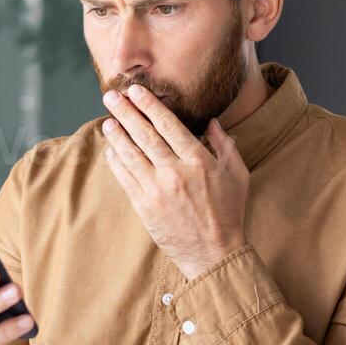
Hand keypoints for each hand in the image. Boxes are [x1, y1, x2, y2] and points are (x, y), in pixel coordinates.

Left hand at [100, 84, 249, 280]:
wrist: (214, 253)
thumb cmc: (229, 213)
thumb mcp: (238, 175)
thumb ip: (226, 146)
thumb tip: (212, 122)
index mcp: (198, 161)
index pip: (168, 125)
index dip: (149, 105)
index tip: (136, 91)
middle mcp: (175, 172)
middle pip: (144, 135)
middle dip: (126, 113)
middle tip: (112, 97)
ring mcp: (157, 190)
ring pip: (131, 155)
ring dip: (117, 135)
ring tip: (108, 121)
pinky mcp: (145, 207)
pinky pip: (125, 179)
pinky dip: (116, 162)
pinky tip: (111, 151)